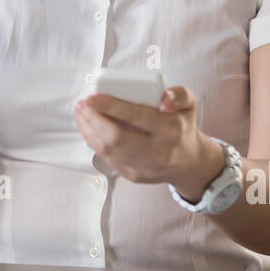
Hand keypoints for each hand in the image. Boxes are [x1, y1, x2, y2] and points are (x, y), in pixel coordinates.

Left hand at [73, 85, 212, 187]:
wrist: (188, 162)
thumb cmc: (182, 126)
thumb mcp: (189, 104)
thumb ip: (179, 94)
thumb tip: (163, 97)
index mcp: (172, 130)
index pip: (137, 116)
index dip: (110, 106)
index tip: (92, 97)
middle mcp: (159, 152)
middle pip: (116, 138)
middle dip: (93, 120)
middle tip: (81, 104)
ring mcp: (145, 168)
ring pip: (108, 150)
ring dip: (88, 130)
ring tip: (80, 113)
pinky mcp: (134, 176)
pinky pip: (107, 159)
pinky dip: (94, 142)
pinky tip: (87, 128)